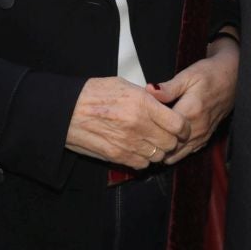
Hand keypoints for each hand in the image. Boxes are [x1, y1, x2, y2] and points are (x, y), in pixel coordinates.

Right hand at [66, 76, 186, 168]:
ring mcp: (128, 143)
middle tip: (165, 135)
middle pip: (171, 143)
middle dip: (172, 140)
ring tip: (149, 141)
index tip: (181, 127)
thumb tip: (162, 103)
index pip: (178, 124)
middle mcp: (139, 124)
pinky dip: (143, 159)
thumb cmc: (94, 93)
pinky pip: (142, 164)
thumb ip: (147, 97)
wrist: (67, 110)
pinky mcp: (117, 156)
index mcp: (143, 103)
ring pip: (158, 156)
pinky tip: (137, 148)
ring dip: (157, 151)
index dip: (183, 128)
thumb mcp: (124, 85)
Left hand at [150, 37, 237, 162]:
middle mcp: (198, 127)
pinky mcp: (206, 137)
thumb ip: (167, 88)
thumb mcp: (187, 76)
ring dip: (165, 151)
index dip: (149, 130)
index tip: (139, 126)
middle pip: (170, 146)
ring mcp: (203, 134)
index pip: (164, 130)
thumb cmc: (210, 75)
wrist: (232, 78)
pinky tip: (166, 146)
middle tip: (141, 139)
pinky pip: (189, 152)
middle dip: (155, 144)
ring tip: (151, 144)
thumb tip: (149, 91)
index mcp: (190, 112)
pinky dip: (177, 152)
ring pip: (180, 153)